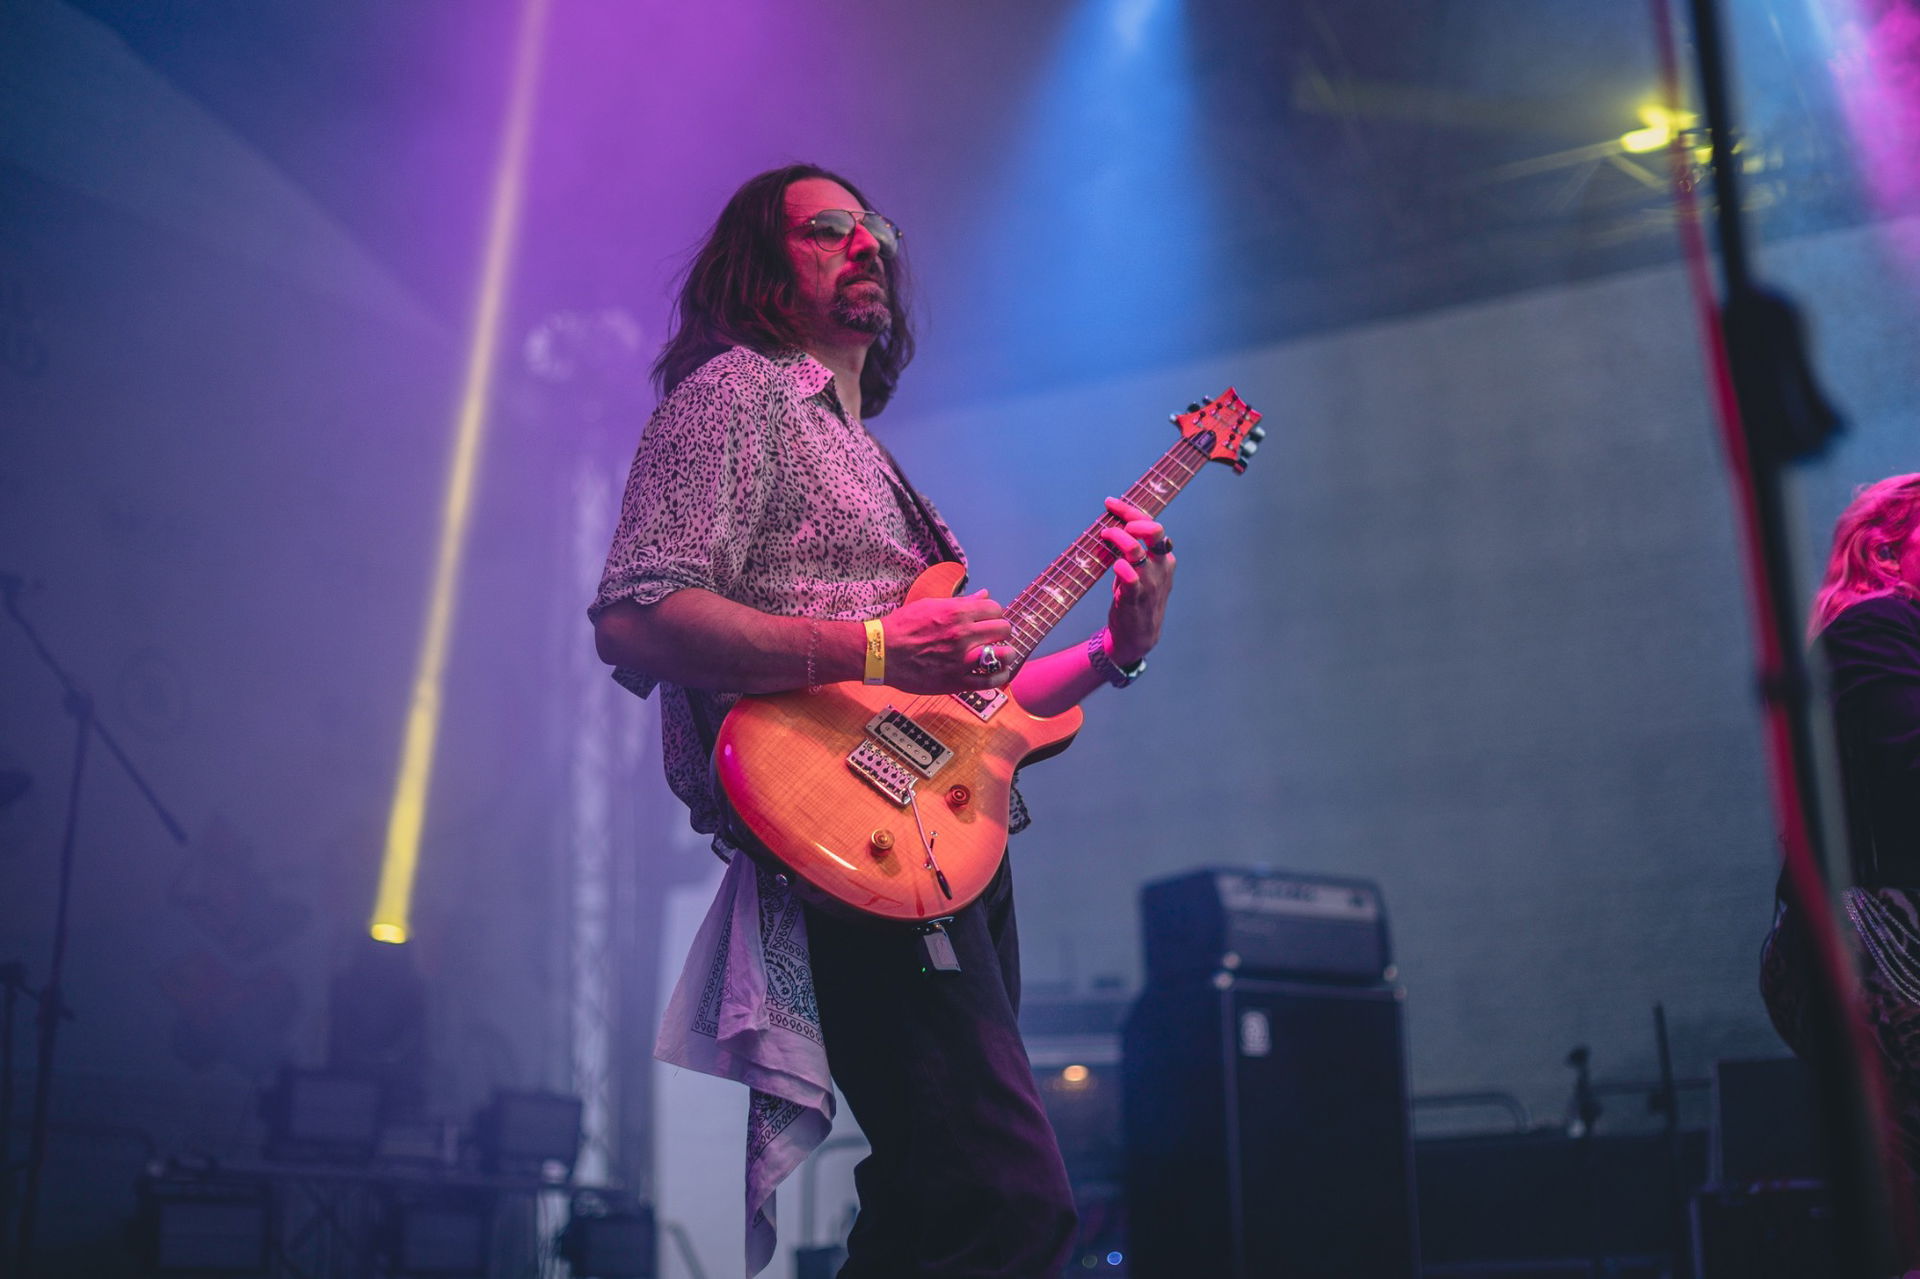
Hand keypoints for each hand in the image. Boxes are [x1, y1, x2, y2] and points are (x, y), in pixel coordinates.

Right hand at [879, 589, 1014, 691]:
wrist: (881, 653)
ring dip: (1006, 653)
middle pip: (1003, 629)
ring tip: (1002, 654)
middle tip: (994, 635)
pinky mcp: (956, 681)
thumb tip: (983, 595)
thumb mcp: (929, 605)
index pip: (995, 608)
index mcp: (957, 613)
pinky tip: (1000, 673)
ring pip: (1004, 654)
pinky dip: (1000, 677)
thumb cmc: (902, 627)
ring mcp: (962, 659)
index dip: (994, 613)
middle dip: (1001, 630)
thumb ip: (961, 602)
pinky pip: (989, 681)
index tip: (989, 618)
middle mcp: (963, 634)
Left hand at [1098, 496, 1174, 665]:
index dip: (1129, 510)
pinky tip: (1113, 565)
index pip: (1152, 525)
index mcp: (1164, 557)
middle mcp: (1160, 566)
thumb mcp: (1142, 571)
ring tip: (1105, 537)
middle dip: (1131, 519)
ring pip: (1136, 550)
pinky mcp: (1135, 597)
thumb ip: (1136, 550)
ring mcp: (1149, 582)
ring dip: (1118, 538)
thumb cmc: (1136, 598)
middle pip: (1153, 530)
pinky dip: (1120, 567)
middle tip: (1111, 524)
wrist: (1138, 636)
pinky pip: (1129, 576)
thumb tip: (1117, 524)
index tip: (1110, 503)